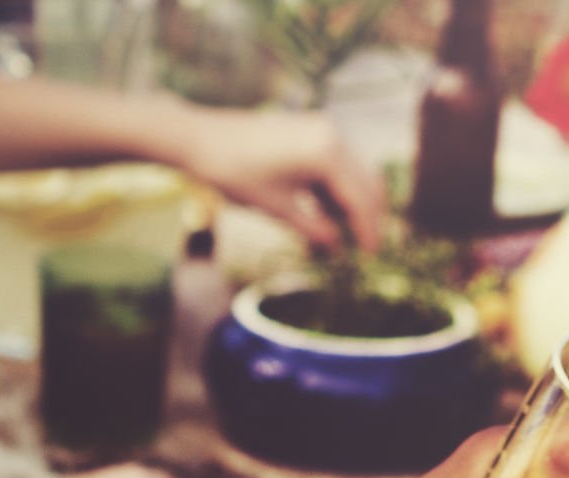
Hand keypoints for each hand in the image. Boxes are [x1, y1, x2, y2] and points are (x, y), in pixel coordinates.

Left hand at [174, 107, 384, 251]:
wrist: (197, 138)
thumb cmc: (234, 173)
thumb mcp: (278, 208)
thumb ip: (315, 229)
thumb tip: (338, 247)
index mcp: (327, 154)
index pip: (360, 199)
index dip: (368, 231)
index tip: (371, 257)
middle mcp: (333, 136)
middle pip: (366, 183)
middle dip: (367, 216)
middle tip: (364, 247)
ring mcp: (322, 129)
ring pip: (355, 173)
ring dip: (354, 202)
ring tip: (346, 233)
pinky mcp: (310, 130)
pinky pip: (337, 163)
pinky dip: (338, 187)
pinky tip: (328, 211)